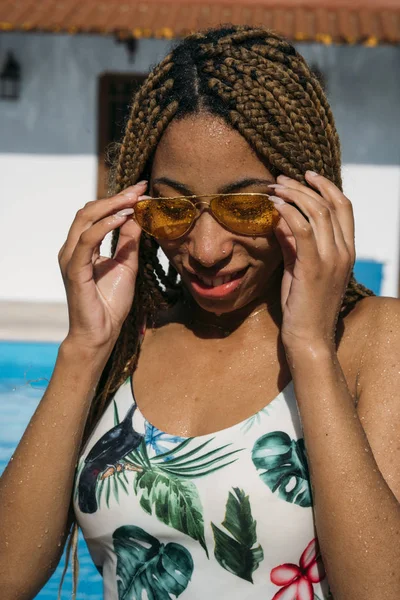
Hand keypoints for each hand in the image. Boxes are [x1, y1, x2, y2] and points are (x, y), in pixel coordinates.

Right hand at [58, 181, 146, 351]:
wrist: (101, 332)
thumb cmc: (111, 302)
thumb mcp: (127, 264)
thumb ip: (129, 240)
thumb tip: (138, 216)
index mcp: (83, 247)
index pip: (97, 214)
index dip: (118, 198)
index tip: (141, 189)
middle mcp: (73, 248)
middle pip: (90, 210)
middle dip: (116, 197)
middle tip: (139, 189)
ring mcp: (71, 257)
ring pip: (86, 219)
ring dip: (111, 206)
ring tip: (134, 200)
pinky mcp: (74, 269)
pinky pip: (87, 240)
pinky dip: (105, 226)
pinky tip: (123, 218)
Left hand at [269, 172, 354, 351]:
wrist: (308, 337)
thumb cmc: (303, 305)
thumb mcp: (299, 268)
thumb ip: (294, 244)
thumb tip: (280, 218)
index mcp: (346, 250)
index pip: (344, 206)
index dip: (326, 186)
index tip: (305, 175)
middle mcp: (344, 251)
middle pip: (329, 204)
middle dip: (304, 186)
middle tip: (280, 179)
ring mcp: (331, 259)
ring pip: (317, 212)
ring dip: (293, 195)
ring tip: (273, 188)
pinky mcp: (313, 267)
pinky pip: (301, 230)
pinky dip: (287, 213)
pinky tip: (273, 206)